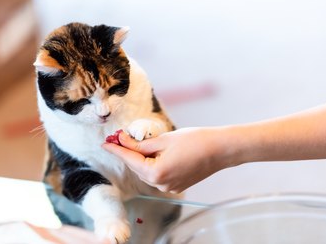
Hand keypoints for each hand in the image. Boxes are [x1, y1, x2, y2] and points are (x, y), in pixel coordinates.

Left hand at [102, 128, 232, 192]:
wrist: (220, 150)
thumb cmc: (195, 141)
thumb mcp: (164, 139)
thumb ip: (141, 144)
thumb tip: (123, 141)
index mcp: (156, 172)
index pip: (129, 159)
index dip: (116, 149)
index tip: (104, 143)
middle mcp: (161, 184)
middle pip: (137, 167)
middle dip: (128, 152)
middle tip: (120, 138)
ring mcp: (170, 187)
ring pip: (146, 172)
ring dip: (140, 159)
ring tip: (137, 143)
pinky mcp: (177, 185)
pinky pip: (158, 175)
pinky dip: (152, 164)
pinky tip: (153, 153)